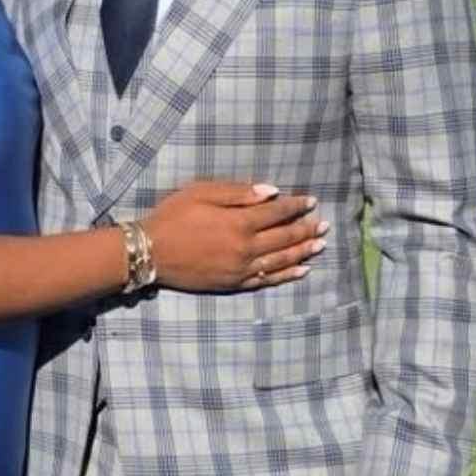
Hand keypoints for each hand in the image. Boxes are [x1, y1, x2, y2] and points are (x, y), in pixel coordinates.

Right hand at [141, 181, 325, 291]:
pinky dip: (286, 275)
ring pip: (281, 261)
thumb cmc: (173, 216)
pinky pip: (267, 280)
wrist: (151, 252)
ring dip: (303, 252)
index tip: (311, 201)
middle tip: (324, 225)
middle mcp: (245, 248)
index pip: (277, 213)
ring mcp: (241, 269)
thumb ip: (238, 193)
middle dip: (306, 229)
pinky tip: (301, 270)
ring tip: (320, 245)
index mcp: (239, 222)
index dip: (296, 206)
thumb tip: (272, 192)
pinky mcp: (234, 283)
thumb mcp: (201, 193)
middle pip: (284, 238)